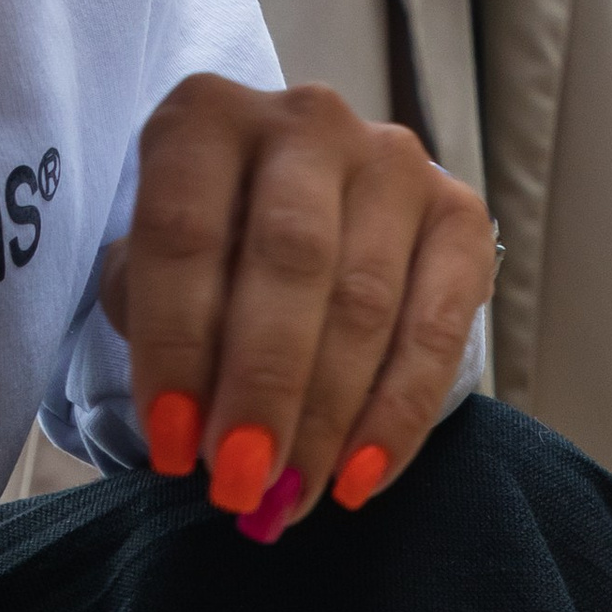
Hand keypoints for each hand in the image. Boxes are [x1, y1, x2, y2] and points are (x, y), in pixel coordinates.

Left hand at [102, 73, 492, 536]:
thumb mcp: (150, 269)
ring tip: (295, 493)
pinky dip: (399, 414)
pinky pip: (438, 328)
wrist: (307, 210)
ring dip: (328, 415)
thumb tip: (189, 432)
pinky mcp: (461, 213)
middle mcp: (307, 121)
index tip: (173, 444)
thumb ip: (155, 327)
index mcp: (207, 118)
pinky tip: (361, 477)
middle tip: (244, 477)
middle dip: (264, 384)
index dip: (175, 345)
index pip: (184, 231)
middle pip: (289, 261)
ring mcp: (394, 162)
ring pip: (365, 302)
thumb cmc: (212, 252)